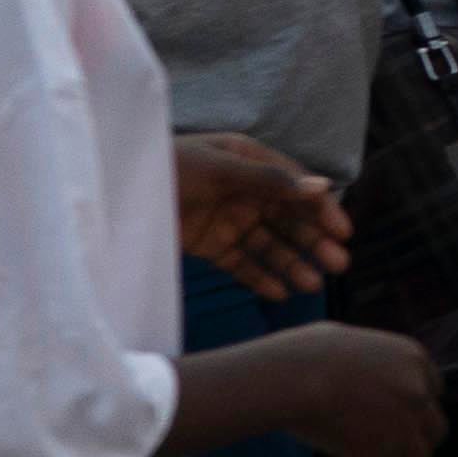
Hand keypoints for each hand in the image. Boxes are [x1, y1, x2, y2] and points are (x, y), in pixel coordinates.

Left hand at [173, 133, 350, 299]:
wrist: (114, 189)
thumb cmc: (169, 166)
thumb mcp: (220, 168)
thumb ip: (270, 179)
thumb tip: (322, 186)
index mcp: (251, 163)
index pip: (297, 188)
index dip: (322, 210)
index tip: (343, 233)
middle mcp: (245, 192)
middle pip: (288, 221)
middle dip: (313, 242)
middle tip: (338, 266)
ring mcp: (228, 220)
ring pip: (269, 246)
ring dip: (292, 264)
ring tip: (310, 285)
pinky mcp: (209, 246)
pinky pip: (242, 264)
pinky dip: (260, 278)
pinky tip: (279, 293)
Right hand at [281, 324, 449, 456]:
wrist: (289, 375)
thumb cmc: (301, 355)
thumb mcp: (350, 341)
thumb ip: (370, 361)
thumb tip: (361, 377)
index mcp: (413, 358)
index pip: (433, 390)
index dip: (413, 408)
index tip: (390, 418)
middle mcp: (418, 390)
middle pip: (434, 428)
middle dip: (412, 441)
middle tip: (384, 447)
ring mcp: (404, 424)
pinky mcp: (382, 453)